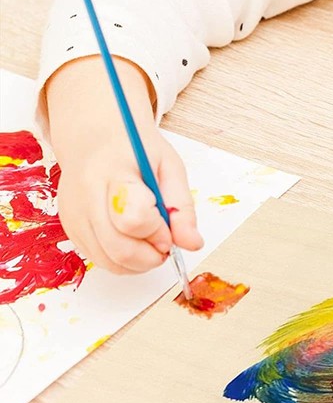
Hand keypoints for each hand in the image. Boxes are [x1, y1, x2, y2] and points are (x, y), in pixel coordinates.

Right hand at [55, 129, 202, 272]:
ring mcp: (74, 216)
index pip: (134, 218)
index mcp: (115, 174)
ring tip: (151, 241)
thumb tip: (193, 244)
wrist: (95, 138)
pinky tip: (132, 239)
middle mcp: (87, 198)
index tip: (170, 230)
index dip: (158, 233)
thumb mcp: (169, 167)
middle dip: (150, 256)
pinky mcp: (69, 228)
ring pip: (107, 261)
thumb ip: (182, 207)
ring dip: (137, 263)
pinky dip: (121, 259)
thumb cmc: (135, 150)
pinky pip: (98, 259)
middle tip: (165, 245)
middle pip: (118, 248)